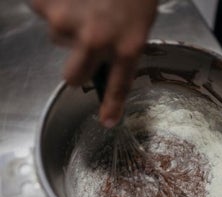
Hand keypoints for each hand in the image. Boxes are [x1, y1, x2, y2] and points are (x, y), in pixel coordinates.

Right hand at [31, 0, 156, 126]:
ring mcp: (66, 23)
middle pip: (73, 76)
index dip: (111, 106)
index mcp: (127, 47)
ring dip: (67, 23)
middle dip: (77, 66)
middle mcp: (96, 41)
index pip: (118, 86)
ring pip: (57, 37)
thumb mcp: (139, 20)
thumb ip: (122, 44)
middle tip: (85, 44)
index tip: (108, 121)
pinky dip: (53, 1)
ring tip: (84, 2)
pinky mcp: (45, 4)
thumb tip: (105, 60)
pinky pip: (44, 8)